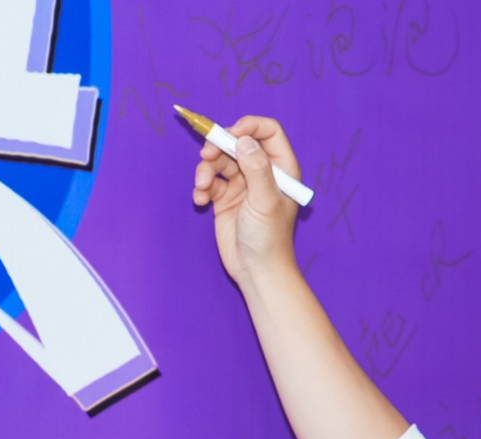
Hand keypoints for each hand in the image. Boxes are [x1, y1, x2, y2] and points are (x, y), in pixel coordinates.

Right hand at [191, 115, 302, 285]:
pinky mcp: (225, 197)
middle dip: (218, 146)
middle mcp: (262, 171)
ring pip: (219, 160)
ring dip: (205, 170)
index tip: (231, 133)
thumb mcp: (265, 200)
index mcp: (281, 168)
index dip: (249, 126)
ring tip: (202, 187)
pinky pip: (209, 180)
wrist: (256, 270)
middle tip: (206, 156)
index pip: (268, 131)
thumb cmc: (269, 238)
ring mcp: (242, 184)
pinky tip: (200, 201)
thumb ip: (256, 168)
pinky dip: (201, 187)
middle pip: (237, 142)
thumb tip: (243, 140)